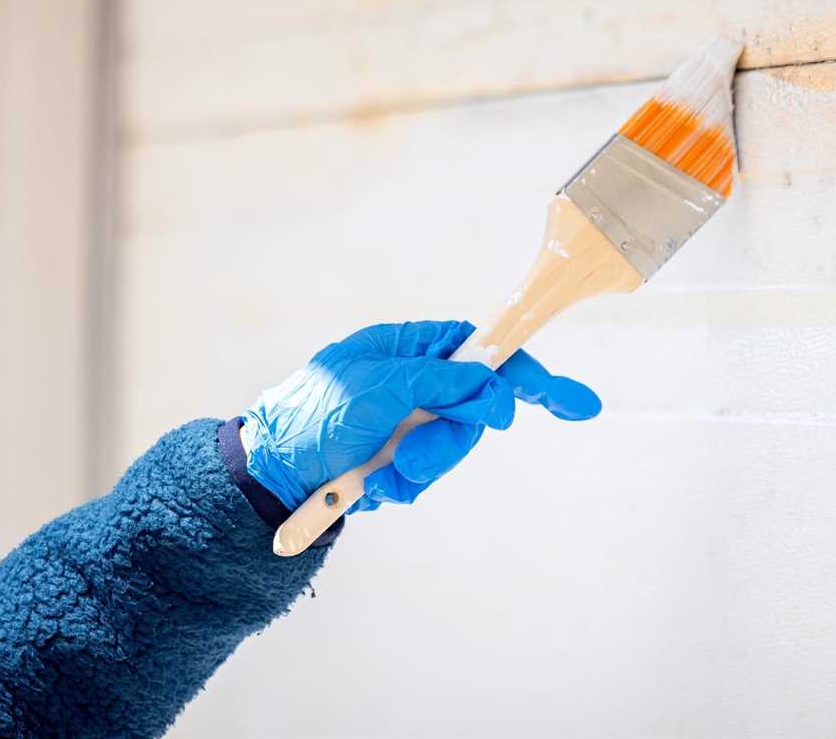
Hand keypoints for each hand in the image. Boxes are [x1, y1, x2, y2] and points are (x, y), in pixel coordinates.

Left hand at [240, 320, 600, 511]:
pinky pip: (426, 475)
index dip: (524, 372)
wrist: (266, 478)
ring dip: (422, 466)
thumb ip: (440, 381)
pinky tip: (371, 485)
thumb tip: (491, 384)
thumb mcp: (379, 388)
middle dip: (450, 436)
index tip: (568, 401)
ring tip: (383, 473)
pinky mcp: (396, 460)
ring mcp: (405, 423)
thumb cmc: (313, 416)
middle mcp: (411, 383)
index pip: (480, 350)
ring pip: (452, 446)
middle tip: (416, 454)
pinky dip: (403, 485)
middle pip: (473, 406)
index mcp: (406, 350)